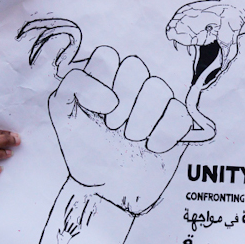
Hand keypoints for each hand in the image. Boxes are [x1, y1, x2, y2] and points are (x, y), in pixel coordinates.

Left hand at [50, 46, 192, 214]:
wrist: (106, 188)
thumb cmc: (85, 150)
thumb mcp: (64, 116)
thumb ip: (72, 87)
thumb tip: (111, 96)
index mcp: (103, 80)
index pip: (107, 55)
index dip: (103, 80)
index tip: (99, 112)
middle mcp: (130, 86)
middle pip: (135, 65)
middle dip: (123, 98)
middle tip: (114, 127)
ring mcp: (155, 104)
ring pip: (159, 87)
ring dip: (143, 117)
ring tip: (131, 139)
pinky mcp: (175, 123)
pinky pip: (180, 113)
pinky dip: (165, 132)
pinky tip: (152, 148)